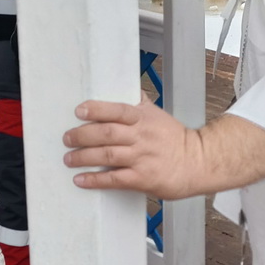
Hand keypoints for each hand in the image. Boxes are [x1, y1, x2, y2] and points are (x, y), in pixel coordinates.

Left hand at [63, 98, 201, 199]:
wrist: (197, 162)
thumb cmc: (174, 138)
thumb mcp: (157, 114)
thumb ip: (137, 102)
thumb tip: (121, 85)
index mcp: (143, 118)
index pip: (118, 110)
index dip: (97, 109)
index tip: (79, 111)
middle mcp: (142, 137)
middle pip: (108, 133)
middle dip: (83, 135)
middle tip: (67, 138)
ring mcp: (142, 158)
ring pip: (108, 155)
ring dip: (84, 157)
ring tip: (68, 158)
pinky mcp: (143, 179)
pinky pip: (115, 179)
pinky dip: (95, 180)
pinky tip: (81, 179)